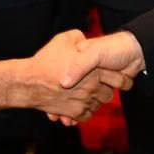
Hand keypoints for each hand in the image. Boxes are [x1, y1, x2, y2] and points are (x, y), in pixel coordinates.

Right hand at [0, 30, 132, 122]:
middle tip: (99, 88)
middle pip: (108, 95)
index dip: (123, 80)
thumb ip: (78, 38)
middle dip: (106, 92)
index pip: (119, 79)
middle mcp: (92, 87)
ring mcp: (83, 101)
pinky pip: (86, 116)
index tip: (124, 80)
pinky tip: (78, 105)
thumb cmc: (46, 60)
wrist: (29, 81)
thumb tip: (83, 39)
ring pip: (97, 106)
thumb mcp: (63, 39)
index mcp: (94, 70)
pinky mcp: (74, 113)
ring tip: (86, 96)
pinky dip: (84, 112)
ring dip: (94, 102)